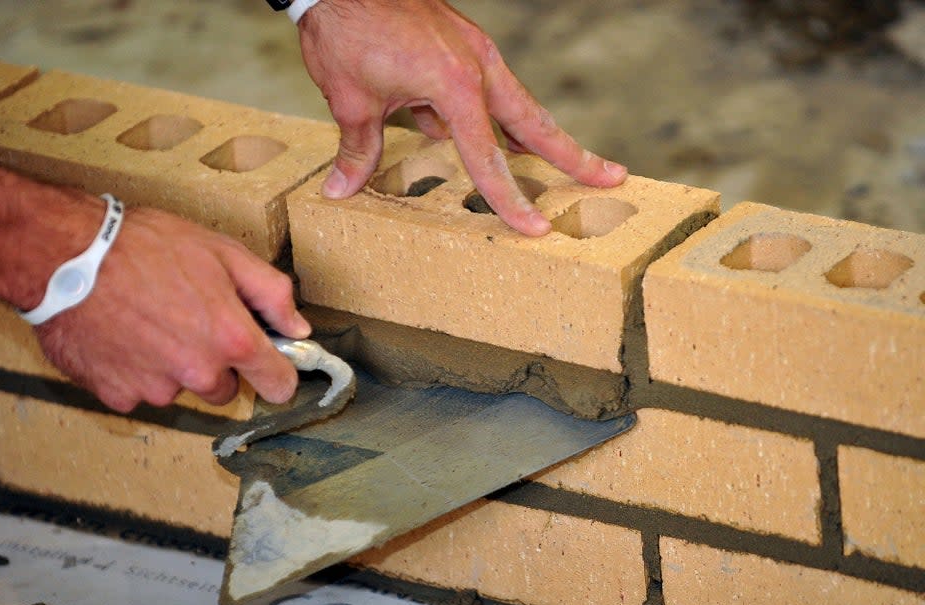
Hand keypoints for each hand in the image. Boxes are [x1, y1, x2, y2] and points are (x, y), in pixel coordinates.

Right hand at [35, 206, 310, 412]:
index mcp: (232, 339)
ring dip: (171, 366)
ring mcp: (156, 389)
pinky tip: (121, 336)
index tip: (268, 364)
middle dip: (214, 363)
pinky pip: (138, 391)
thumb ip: (271, 293)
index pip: (279, 385)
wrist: (67, 256)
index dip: (276, 373)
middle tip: (188, 321)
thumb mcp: (223, 253)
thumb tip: (298, 327)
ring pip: (179, 389)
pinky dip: (133, 370)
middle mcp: (199, 373)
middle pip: (225, 389)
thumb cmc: (145, 246)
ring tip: (147, 321)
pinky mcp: (117, 395)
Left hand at [297, 0, 627, 236]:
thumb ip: (358, 149)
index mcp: (455, 83)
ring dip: (538, 135)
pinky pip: (485, 88)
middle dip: (573, 155)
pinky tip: (485, 136)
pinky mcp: (460, 42)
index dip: (510, 199)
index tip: (535, 228)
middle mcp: (476, 65)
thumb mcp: (349, 99)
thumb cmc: (346, 27)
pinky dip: (492, 115)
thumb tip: (341, 190)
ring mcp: (473, 50)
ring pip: (516, 103)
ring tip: (569, 163)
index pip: (489, 157)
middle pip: (535, 121)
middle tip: (611, 178)